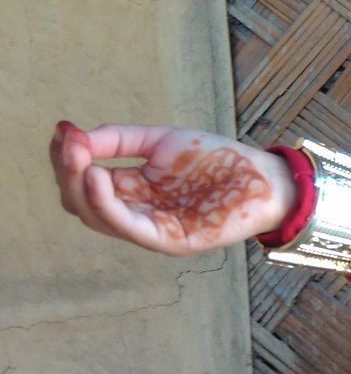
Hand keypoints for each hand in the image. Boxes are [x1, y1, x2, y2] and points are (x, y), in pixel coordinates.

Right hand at [50, 121, 297, 255]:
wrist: (265, 177)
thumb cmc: (218, 159)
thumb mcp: (160, 140)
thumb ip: (118, 139)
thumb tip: (72, 137)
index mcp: (131, 190)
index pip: (83, 182)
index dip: (67, 159)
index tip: (61, 132)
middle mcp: (136, 213)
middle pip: (81, 203)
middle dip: (68, 173)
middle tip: (68, 144)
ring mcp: (152, 231)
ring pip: (98, 218)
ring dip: (82, 188)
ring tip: (80, 158)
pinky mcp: (171, 242)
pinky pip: (130, 228)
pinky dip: (108, 204)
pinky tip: (100, 177)